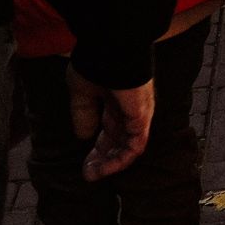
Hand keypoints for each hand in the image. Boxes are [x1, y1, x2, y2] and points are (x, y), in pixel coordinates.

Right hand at [68, 66, 156, 181]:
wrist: (110, 49)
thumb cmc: (96, 63)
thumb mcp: (82, 92)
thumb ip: (84, 114)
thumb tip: (82, 136)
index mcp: (116, 102)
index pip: (110, 132)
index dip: (97, 150)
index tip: (83, 165)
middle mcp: (129, 110)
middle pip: (120, 143)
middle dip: (104, 161)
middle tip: (88, 174)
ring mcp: (138, 114)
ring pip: (129, 148)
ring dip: (111, 164)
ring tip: (94, 174)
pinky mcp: (142, 116)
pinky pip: (136, 144)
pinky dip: (122, 159)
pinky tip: (106, 167)